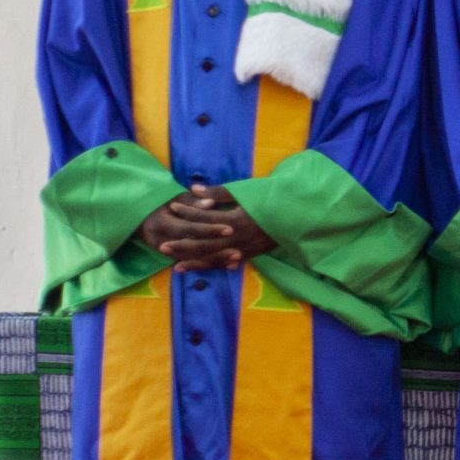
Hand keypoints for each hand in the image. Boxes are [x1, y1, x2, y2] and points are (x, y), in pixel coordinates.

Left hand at [135, 187, 272, 271]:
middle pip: (205, 243)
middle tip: (162, 246)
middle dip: (183, 245)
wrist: (298, 215)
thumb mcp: (246, 191)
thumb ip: (219, 192)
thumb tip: (194, 188)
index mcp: (236, 219)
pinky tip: (201, 270)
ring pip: (214, 258)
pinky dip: (212, 267)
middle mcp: (237, 237)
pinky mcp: (250, 254)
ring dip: (194, 262)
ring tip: (175, 266)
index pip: (205, 216)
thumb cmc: (272, 199)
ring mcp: (244, 248)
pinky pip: (227, 263)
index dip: (188, 211)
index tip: (172, 207)